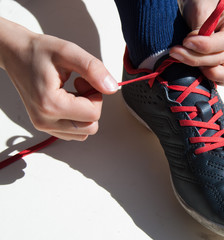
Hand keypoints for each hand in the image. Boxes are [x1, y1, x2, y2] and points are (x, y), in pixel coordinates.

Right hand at [0, 18, 117, 140]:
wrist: (16, 53)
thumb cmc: (39, 52)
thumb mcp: (69, 52)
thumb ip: (94, 70)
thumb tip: (112, 88)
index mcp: (50, 104)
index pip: (93, 114)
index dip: (96, 96)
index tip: (84, 80)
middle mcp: (45, 120)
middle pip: (91, 126)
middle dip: (92, 105)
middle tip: (80, 86)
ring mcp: (44, 126)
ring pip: (84, 132)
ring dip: (86, 113)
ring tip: (73, 92)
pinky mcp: (46, 126)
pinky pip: (75, 132)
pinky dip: (78, 118)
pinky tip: (69, 100)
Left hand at [170, 0, 223, 85]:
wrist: (198, 14)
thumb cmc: (202, 7)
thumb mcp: (201, 11)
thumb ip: (201, 29)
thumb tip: (194, 46)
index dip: (205, 46)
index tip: (186, 41)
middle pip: (219, 60)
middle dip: (195, 57)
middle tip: (175, 51)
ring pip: (219, 75)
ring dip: (198, 69)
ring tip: (180, 57)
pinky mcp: (222, 72)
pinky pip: (216, 82)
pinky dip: (201, 77)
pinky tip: (188, 66)